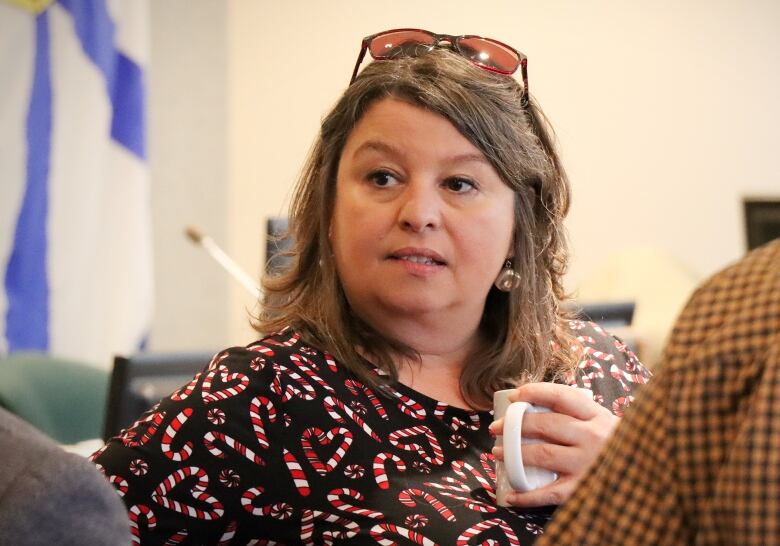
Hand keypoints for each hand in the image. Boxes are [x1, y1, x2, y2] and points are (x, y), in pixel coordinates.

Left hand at [489, 382, 618, 506]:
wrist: (649, 473)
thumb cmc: (615, 445)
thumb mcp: (602, 422)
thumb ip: (577, 413)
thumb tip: (533, 404)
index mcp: (596, 415)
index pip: (561, 396)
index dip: (533, 393)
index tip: (513, 397)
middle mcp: (593, 437)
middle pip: (545, 425)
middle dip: (514, 425)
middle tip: (496, 428)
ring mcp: (589, 464)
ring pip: (543, 455)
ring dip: (514, 454)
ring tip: (497, 453)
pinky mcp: (585, 489)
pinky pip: (551, 492)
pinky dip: (527, 494)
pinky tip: (511, 494)